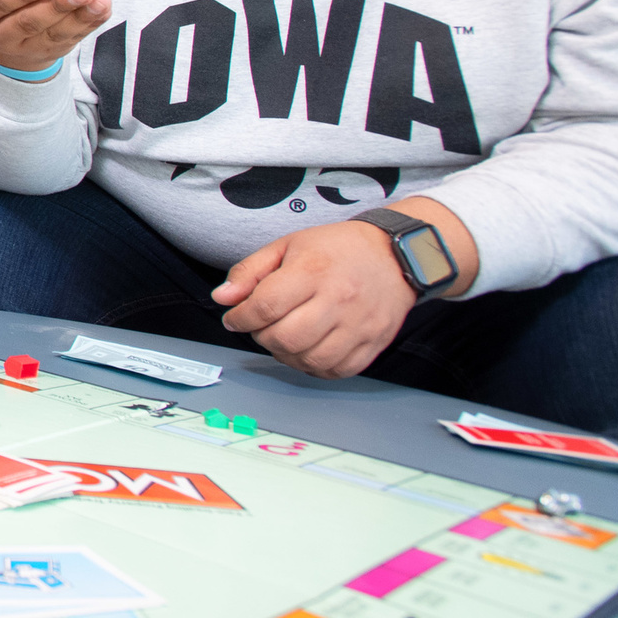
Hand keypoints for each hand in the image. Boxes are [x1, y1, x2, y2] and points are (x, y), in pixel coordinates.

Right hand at [0, 0, 110, 73]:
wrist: (4, 36)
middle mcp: (1, 36)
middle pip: (28, 22)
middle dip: (56, 7)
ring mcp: (28, 48)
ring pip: (54, 34)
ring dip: (79, 17)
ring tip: (97, 0)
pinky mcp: (53, 51)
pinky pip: (73, 39)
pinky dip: (90, 23)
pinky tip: (102, 8)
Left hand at [213, 220, 415, 377]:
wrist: (395, 254)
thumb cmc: (337, 249)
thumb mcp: (287, 246)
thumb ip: (250, 272)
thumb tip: (223, 298)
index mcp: (313, 271)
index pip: (265, 307)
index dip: (241, 318)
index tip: (235, 318)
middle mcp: (338, 300)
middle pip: (285, 338)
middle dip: (261, 337)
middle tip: (261, 327)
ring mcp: (358, 325)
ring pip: (309, 360)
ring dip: (286, 355)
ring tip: (284, 338)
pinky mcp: (373, 343)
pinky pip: (336, 370)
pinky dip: (314, 367)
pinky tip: (308, 349)